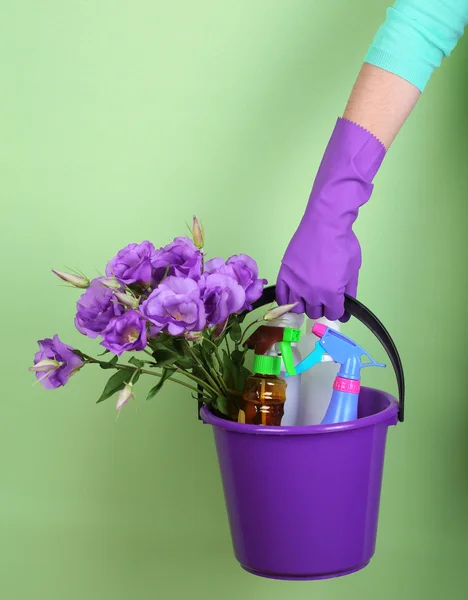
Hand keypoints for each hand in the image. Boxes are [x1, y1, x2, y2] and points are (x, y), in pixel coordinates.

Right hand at [276, 117, 385, 321]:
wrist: (327, 211)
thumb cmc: (343, 235)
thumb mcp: (354, 264)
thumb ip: (349, 286)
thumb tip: (345, 302)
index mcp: (330, 289)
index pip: (335, 314)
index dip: (338, 309)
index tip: (338, 303)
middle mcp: (311, 288)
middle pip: (316, 312)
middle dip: (322, 306)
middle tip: (325, 296)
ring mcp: (296, 278)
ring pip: (299, 305)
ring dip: (305, 301)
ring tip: (310, 291)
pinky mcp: (286, 268)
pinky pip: (282, 292)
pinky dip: (287, 294)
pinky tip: (293, 289)